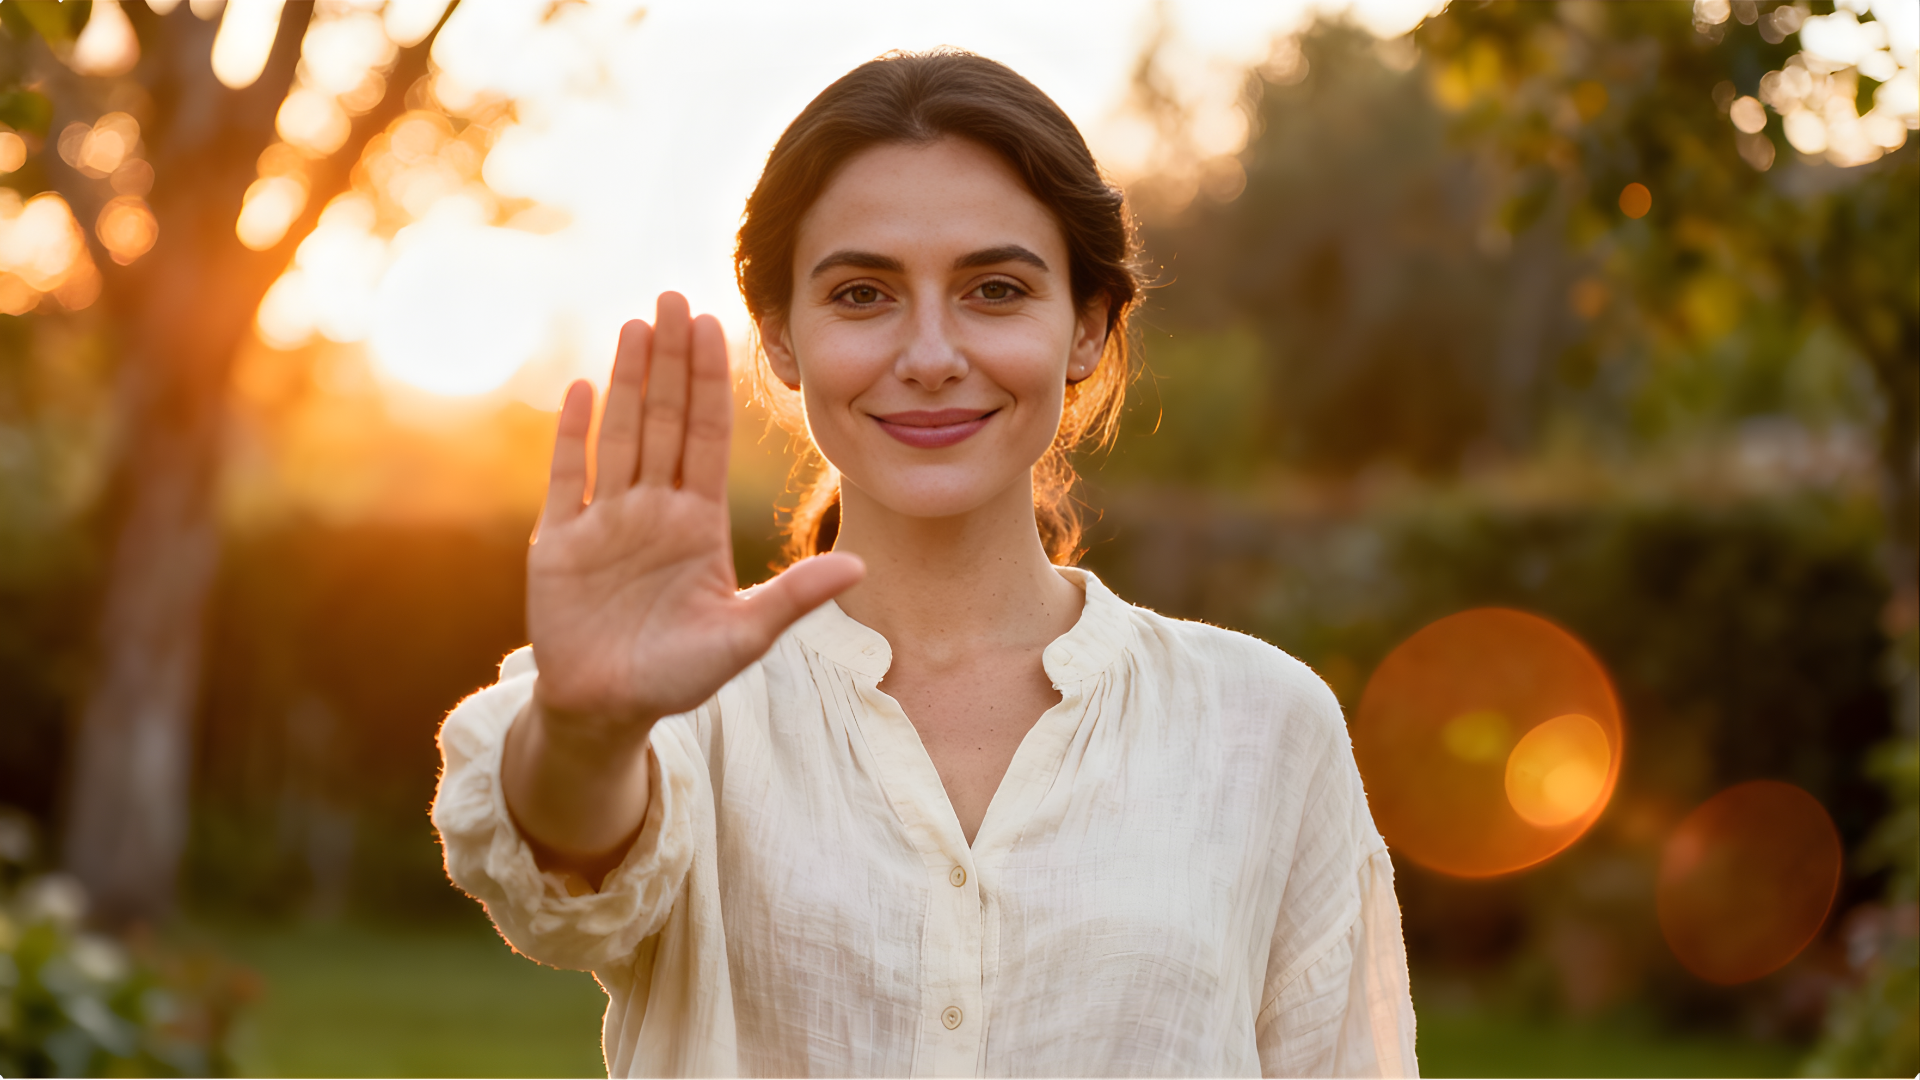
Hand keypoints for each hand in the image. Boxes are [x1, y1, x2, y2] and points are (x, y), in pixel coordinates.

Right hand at [528, 291, 864, 730]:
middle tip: (674, 296)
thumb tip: (862, 566)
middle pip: (663, 420)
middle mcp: (654, 509)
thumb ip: (794, 598)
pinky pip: (567, 477)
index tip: (715, 326)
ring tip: (635, 323)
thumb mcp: (743, 637)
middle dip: (669, 360)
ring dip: (625, 380)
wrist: (607, 710)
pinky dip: (571, 434)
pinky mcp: (560, 541)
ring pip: (619, 434)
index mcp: (698, 523)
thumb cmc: (677, 676)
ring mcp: (605, 519)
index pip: (707, 436)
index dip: (709, 382)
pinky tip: (580, 389)